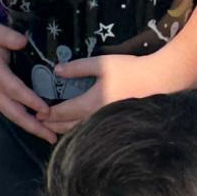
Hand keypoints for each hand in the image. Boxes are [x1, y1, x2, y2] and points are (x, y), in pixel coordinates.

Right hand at [0, 22, 56, 142]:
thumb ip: (10, 37)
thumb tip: (23, 42)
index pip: (15, 90)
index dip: (31, 101)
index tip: (47, 110)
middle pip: (14, 113)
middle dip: (34, 126)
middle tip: (53, 137)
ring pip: (13, 117)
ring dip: (31, 128)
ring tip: (50, 137)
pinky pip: (12, 114)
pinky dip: (26, 123)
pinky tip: (40, 128)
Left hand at [42, 51, 160, 128]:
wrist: (160, 81)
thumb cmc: (130, 70)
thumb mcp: (102, 64)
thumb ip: (78, 68)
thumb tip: (56, 70)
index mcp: (91, 102)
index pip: (63, 112)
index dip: (48, 114)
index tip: (37, 114)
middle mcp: (96, 117)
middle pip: (69, 126)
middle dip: (53, 126)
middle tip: (41, 125)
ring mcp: (107, 123)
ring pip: (81, 131)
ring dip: (66, 131)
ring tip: (55, 129)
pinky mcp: (116, 123)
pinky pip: (93, 130)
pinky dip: (81, 130)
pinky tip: (79, 128)